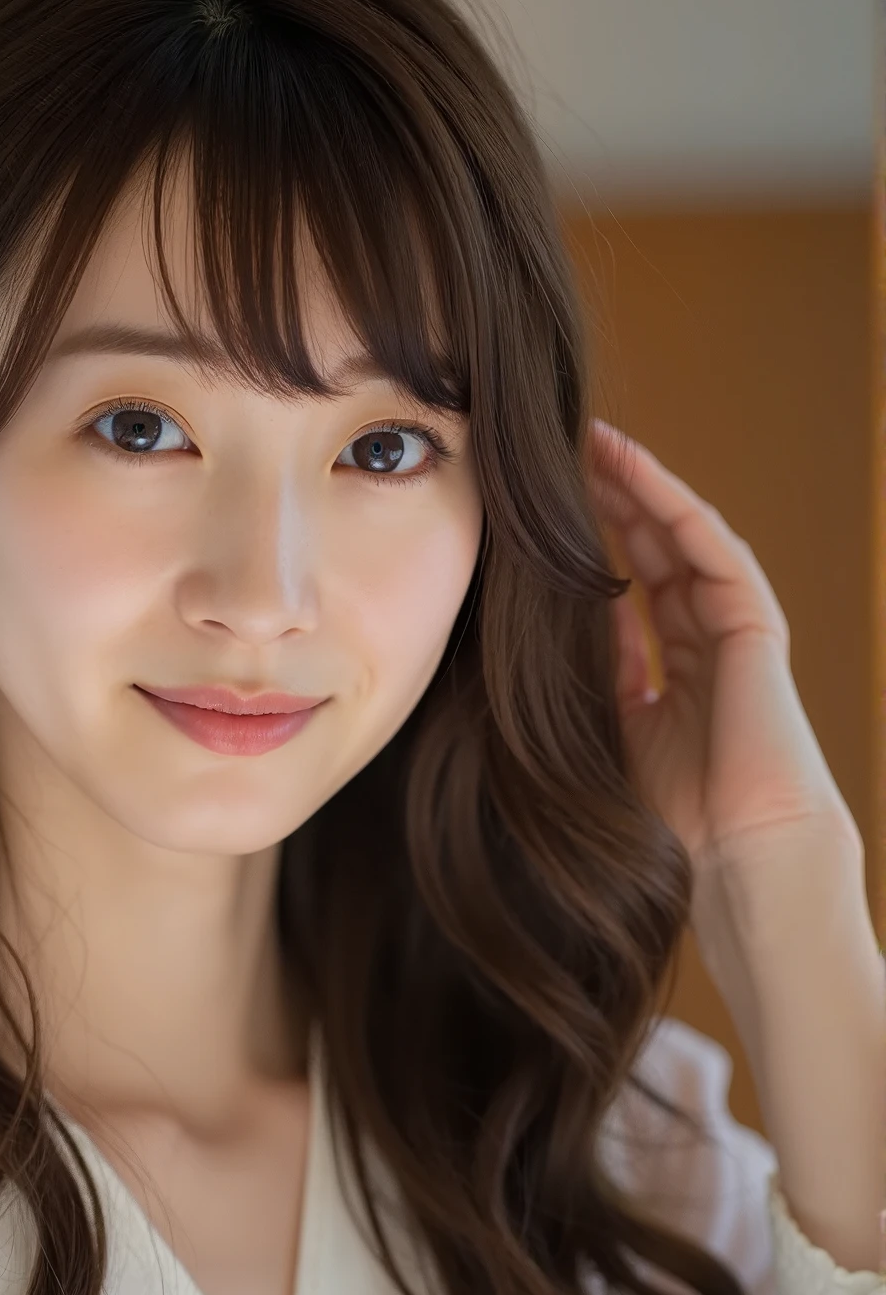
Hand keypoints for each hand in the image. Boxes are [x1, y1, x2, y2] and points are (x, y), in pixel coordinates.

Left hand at [585, 419, 860, 878]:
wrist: (738, 852)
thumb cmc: (673, 817)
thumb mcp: (611, 733)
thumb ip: (595, 677)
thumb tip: (560, 626)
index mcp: (674, 676)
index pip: (628, 594)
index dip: (587, 551)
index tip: (539, 516)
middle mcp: (707, 645)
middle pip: (653, 554)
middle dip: (609, 503)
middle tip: (561, 455)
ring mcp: (734, 630)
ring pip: (681, 538)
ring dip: (638, 488)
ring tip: (594, 442)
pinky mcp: (755, 622)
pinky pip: (711, 548)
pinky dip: (673, 505)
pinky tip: (636, 470)